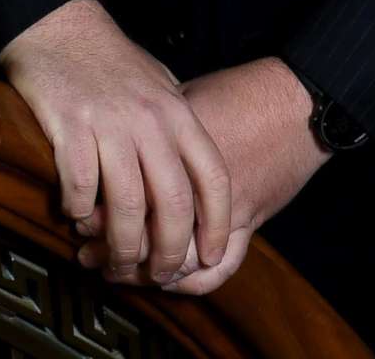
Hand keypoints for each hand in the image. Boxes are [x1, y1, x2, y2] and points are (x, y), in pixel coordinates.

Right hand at [0, 0, 232, 286]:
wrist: (58, 25)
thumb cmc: (110, 60)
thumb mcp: (160, 86)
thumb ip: (177, 128)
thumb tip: (193, 179)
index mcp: (177, 113)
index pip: (212, 177)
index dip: (216, 224)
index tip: (211, 255)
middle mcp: (150, 121)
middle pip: (172, 203)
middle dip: (169, 251)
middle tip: (160, 275)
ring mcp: (110, 124)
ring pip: (127, 206)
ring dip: (123, 246)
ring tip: (117, 262)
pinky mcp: (70, 126)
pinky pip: (81, 186)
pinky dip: (80, 212)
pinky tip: (76, 216)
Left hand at [90, 56, 328, 295]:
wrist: (293, 102)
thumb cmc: (236, 93)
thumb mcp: (179, 99)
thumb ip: (147, 129)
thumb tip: (108, 143)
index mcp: (170, 149)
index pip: (123, 196)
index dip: (97, 216)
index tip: (81, 219)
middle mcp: (195, 185)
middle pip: (144, 234)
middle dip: (113, 251)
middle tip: (91, 254)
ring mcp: (224, 209)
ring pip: (178, 259)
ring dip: (148, 273)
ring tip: (122, 271)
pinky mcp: (249, 222)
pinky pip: (219, 268)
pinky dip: (194, 281)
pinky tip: (172, 280)